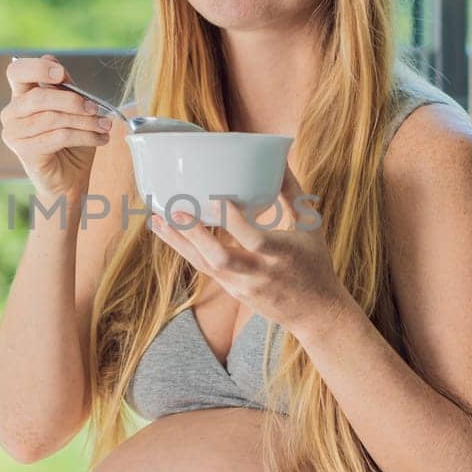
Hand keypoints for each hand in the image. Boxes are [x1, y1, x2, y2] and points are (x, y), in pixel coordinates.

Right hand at [0, 53, 112, 202]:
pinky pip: (58, 136)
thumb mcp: (73, 108)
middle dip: (72, 100)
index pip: (17, 71)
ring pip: (52, 118)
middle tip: (95, 108)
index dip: (37, 68)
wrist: (70, 178)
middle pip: (38, 96)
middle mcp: (12, 112)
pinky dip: (84, 136)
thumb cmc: (71, 142)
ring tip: (104, 126)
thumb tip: (55, 63)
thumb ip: (65, 87)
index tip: (61, 74)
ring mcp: (14, 133)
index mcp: (22, 95)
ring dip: (85, 121)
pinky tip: (100, 139)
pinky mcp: (24, 151)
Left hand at [149, 162, 350, 335]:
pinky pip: (206, 269)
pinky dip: (187, 250)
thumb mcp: (310, 226)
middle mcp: (260, 273)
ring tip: (157, 219)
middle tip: (174, 210)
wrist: (315, 312)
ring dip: (180, 242)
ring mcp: (243, 286)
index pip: (255, 239)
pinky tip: (170, 232)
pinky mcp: (232, 291)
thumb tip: (279, 158)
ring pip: (206, 266)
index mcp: (283, 254)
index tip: (218, 199)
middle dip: (195, 235)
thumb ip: (292, 192)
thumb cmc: (314, 262)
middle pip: (221, 258)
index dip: (234, 222)